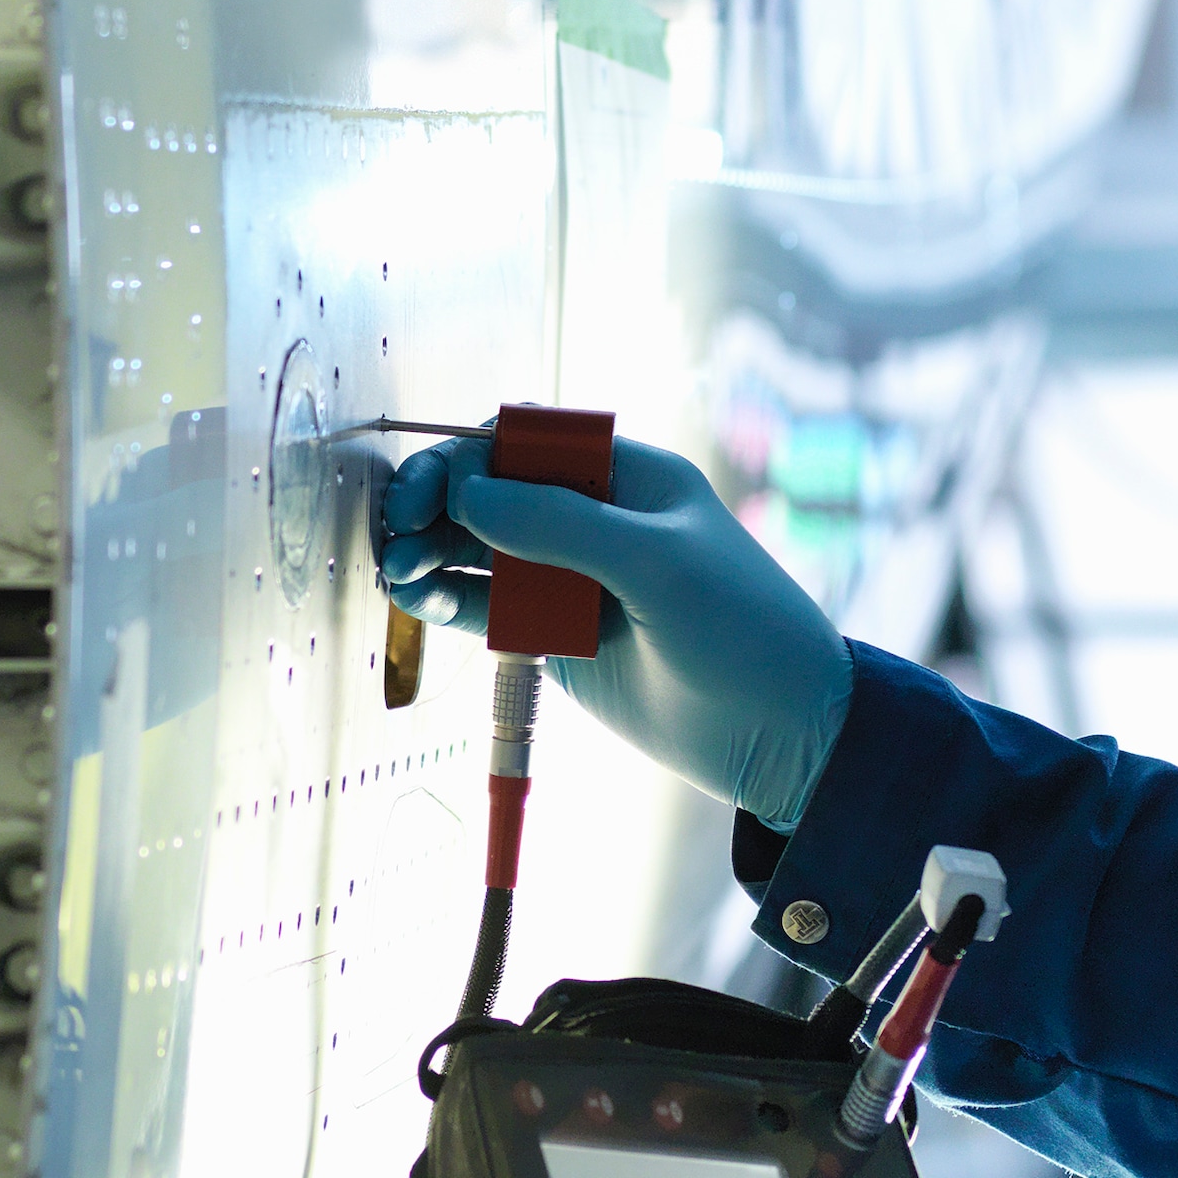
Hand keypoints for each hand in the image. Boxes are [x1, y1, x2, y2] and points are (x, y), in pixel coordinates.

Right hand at [376, 433, 852, 827]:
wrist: (780, 733)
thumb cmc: (742, 628)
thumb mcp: (656, 563)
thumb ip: (559, 525)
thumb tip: (467, 491)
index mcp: (627, 478)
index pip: (526, 444)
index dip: (471, 457)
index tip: (432, 490)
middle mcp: (593, 520)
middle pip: (491, 493)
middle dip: (438, 504)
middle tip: (396, 530)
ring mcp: (570, 580)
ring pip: (479, 550)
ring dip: (432, 553)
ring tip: (397, 572)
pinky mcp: (556, 638)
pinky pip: (486, 607)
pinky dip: (447, 600)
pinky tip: (417, 599)